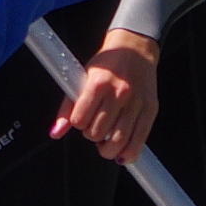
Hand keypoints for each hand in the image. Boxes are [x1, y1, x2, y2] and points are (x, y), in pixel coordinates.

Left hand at [59, 31, 160, 163]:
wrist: (135, 49)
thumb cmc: (106, 65)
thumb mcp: (82, 79)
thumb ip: (67, 108)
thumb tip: (55, 133)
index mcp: (98, 84)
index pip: (80, 120)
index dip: (79, 124)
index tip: (82, 119)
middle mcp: (118, 93)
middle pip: (98, 133)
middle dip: (92, 135)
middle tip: (95, 127)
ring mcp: (136, 102)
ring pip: (118, 141)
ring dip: (107, 148)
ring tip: (106, 141)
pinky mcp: (150, 109)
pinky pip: (139, 140)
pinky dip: (129, 153)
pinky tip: (122, 156)